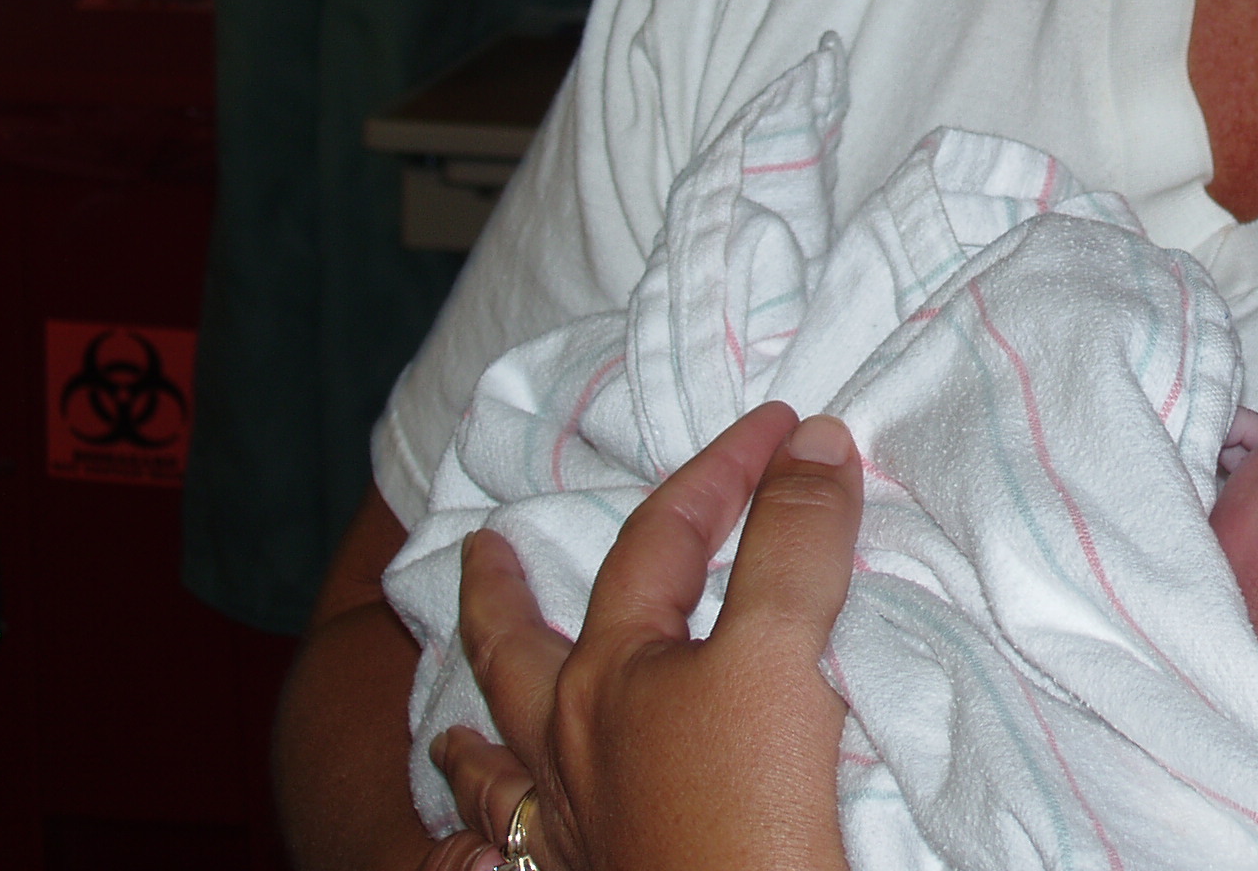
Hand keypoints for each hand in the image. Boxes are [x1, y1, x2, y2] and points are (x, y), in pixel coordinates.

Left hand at [434, 401, 862, 870]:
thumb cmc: (745, 812)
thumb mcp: (779, 655)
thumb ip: (792, 545)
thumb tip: (810, 442)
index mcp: (610, 675)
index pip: (661, 539)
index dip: (723, 472)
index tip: (782, 429)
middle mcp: (569, 750)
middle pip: (514, 654)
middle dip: (498, 597)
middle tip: (479, 552)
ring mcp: (570, 835)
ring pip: (493, 774)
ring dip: (470, 738)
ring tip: (447, 727)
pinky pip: (511, 864)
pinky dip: (490, 851)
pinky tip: (495, 856)